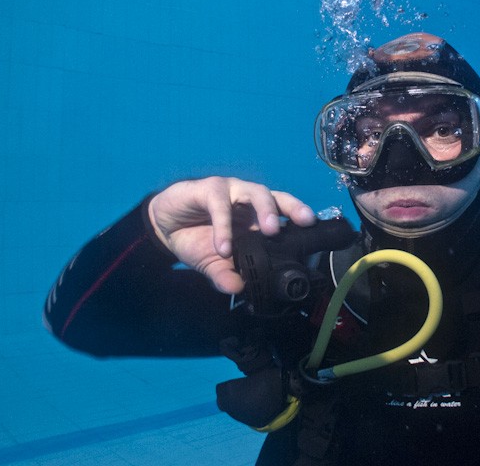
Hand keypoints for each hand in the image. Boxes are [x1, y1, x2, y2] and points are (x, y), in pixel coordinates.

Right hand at [147, 177, 316, 293]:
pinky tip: (222, 247)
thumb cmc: (195, 240)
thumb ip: (225, 275)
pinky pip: (219, 204)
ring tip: (270, 231)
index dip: (300, 216)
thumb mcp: (212, 264)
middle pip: (276, 196)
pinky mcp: (207, 189)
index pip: (283, 211)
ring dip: (265, 209)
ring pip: (255, 191)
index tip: (316, 229)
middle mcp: (247, 199)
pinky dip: (223, 226)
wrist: (163, 226)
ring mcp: (230, 190)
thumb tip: (239, 290)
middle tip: (303, 223)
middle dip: (292, 208)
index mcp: (254, 215)